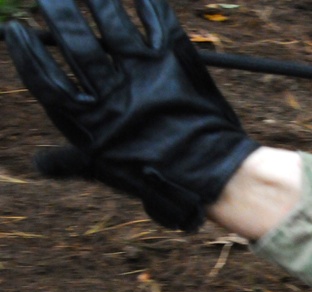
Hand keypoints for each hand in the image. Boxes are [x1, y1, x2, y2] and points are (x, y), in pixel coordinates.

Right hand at [4, 0, 258, 231]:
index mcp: (92, 123)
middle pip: (75, 45)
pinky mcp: (175, 63)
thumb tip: (38, 164)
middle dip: (58, 15)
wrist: (212, 173)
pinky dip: (146, 4)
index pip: (47, 82)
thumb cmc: (156, 175)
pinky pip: (156, 24)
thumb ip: (71, 163)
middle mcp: (114, 94)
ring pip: (112, 27)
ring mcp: (145, 75)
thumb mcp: (108, 172)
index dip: (27, 54)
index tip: (15, 30)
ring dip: (97, 1)